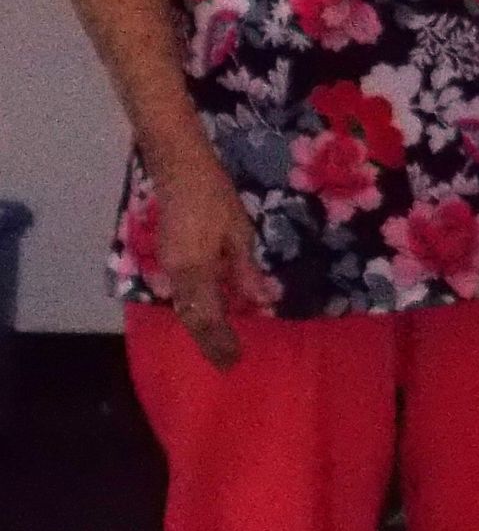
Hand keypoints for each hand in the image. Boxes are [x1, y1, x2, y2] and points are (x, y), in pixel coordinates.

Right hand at [152, 155, 274, 370]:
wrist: (179, 170)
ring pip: (184, 309)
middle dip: (210, 341)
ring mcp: (166, 267)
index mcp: (195, 270)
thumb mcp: (238, 232)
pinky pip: (180, 294)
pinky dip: (196, 309)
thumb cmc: (214, 197)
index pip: (207, 318)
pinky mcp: (166, 259)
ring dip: (203, 327)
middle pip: (191, 319)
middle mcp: (175, 276)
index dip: (221, 341)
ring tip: (222, 343)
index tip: (235, 359)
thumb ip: (245, 270)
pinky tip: (212, 312)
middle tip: (228, 360)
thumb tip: (260, 301)